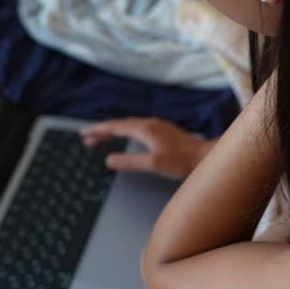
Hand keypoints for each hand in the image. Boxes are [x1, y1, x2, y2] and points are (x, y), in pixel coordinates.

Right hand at [81, 118, 215, 179]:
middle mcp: (150, 124)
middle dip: (102, 130)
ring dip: (113, 131)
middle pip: (120, 124)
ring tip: (101, 138)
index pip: (115, 127)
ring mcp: (157, 126)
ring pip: (129, 125)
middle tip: (87, 138)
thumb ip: (130, 161)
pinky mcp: (163, 132)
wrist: (205, 157)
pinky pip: (137, 128)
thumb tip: (109, 160)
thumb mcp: (153, 164)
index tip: (84, 133)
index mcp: (145, 129)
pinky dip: (125, 132)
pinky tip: (126, 137)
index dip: (98, 130)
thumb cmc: (182, 162)